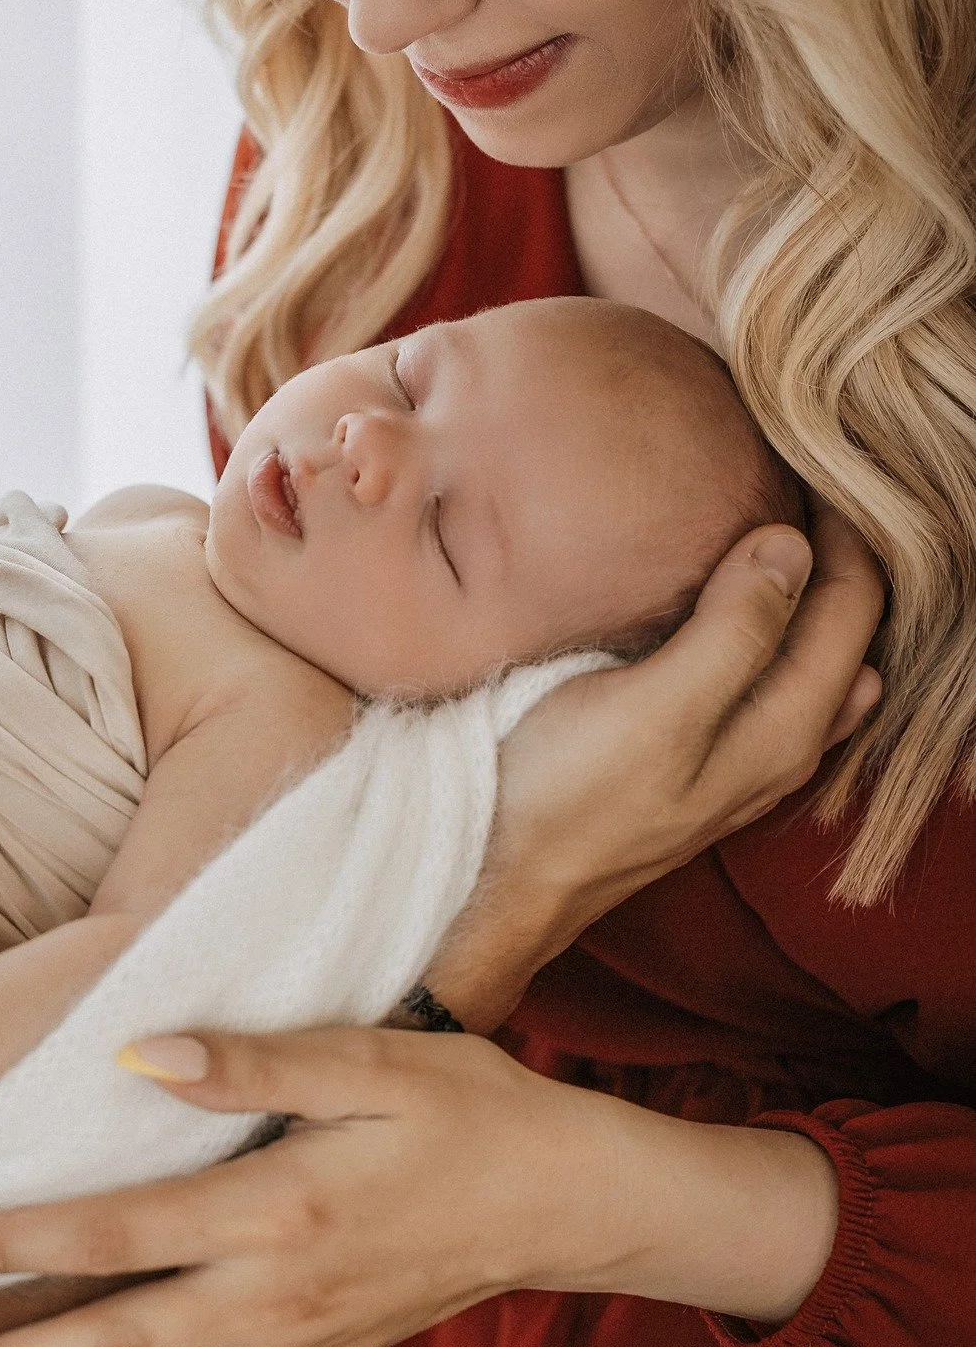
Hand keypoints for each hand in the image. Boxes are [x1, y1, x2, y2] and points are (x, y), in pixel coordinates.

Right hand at [430, 504, 883, 1030]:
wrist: (493, 885)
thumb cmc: (560, 798)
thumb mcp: (652, 713)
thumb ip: (732, 634)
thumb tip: (792, 545)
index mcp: (783, 729)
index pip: (854, 607)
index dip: (846, 530)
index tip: (809, 461)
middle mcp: (778, 747)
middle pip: (846, 632)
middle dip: (840, 556)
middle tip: (802, 476)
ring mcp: (737, 760)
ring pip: (815, 662)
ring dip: (813, 595)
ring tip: (785, 525)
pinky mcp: (692, 760)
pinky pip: (769, 683)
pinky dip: (774, 632)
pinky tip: (745, 611)